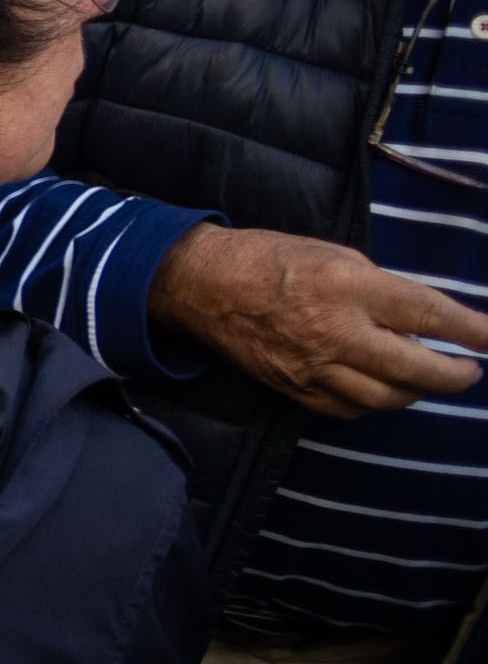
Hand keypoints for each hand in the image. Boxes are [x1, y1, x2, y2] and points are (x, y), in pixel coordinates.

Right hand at [152, 224, 487, 416]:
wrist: (203, 284)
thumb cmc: (271, 258)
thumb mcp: (336, 254)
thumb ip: (379, 289)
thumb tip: (417, 321)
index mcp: (348, 286)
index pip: (428, 314)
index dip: (471, 331)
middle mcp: (335, 331)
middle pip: (415, 370)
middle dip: (455, 375)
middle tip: (470, 370)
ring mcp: (312, 366)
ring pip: (385, 399)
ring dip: (416, 392)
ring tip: (428, 380)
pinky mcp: (292, 388)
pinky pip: (348, 409)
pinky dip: (374, 403)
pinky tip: (382, 390)